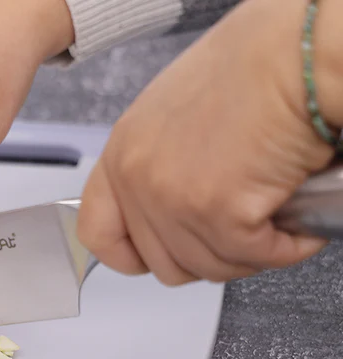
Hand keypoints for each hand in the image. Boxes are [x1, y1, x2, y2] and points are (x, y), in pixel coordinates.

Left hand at [78, 0, 342, 284]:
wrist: (293, 55)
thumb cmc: (248, 73)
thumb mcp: (171, 122)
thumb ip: (157, 170)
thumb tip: (168, 216)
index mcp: (121, 154)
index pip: (98, 234)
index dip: (130, 257)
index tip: (154, 258)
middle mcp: (137, 178)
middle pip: (163, 264)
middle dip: (208, 256)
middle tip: (238, 231)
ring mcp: (172, 198)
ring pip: (210, 267)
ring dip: (249, 252)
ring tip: (273, 216)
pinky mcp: (217, 211)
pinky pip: (252, 257)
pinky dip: (283, 248)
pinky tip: (296, 225)